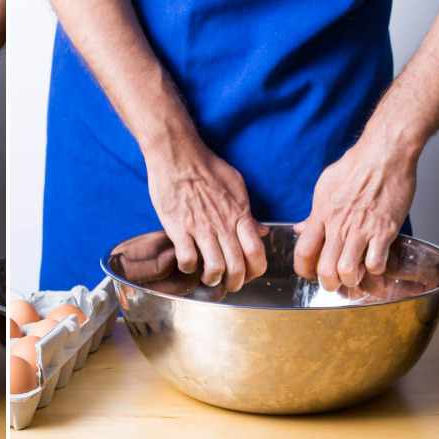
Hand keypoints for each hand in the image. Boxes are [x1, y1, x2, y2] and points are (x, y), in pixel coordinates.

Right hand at [143, 131, 265, 289]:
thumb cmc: (206, 166)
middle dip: (235, 283)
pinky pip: (187, 259)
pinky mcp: (179, 228)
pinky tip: (187, 262)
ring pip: (214, 268)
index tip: (249, 273)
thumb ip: (247, 211)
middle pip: (237, 267)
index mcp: (239, 215)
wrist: (178, 154)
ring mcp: (200, 228)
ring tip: (209, 277)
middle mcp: (222, 225)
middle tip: (229, 285)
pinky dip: (188, 267)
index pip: (256, 252)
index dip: (256, 270)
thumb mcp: (236, 185)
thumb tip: (261, 230)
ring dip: (212, 278)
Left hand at [294, 135, 415, 290]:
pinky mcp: (384, 231)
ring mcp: (362, 229)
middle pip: (325, 269)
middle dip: (328, 283)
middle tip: (334, 282)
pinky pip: (376, 263)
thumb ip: (315, 211)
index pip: (303, 251)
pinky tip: (375, 261)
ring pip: (348, 271)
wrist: (385, 153)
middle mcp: (339, 225)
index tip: (309, 273)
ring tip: (355, 276)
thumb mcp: (326, 185)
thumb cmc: (357, 165)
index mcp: (323, 214)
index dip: (303, 270)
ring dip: (351, 280)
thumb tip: (303, 227)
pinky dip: (375, 270)